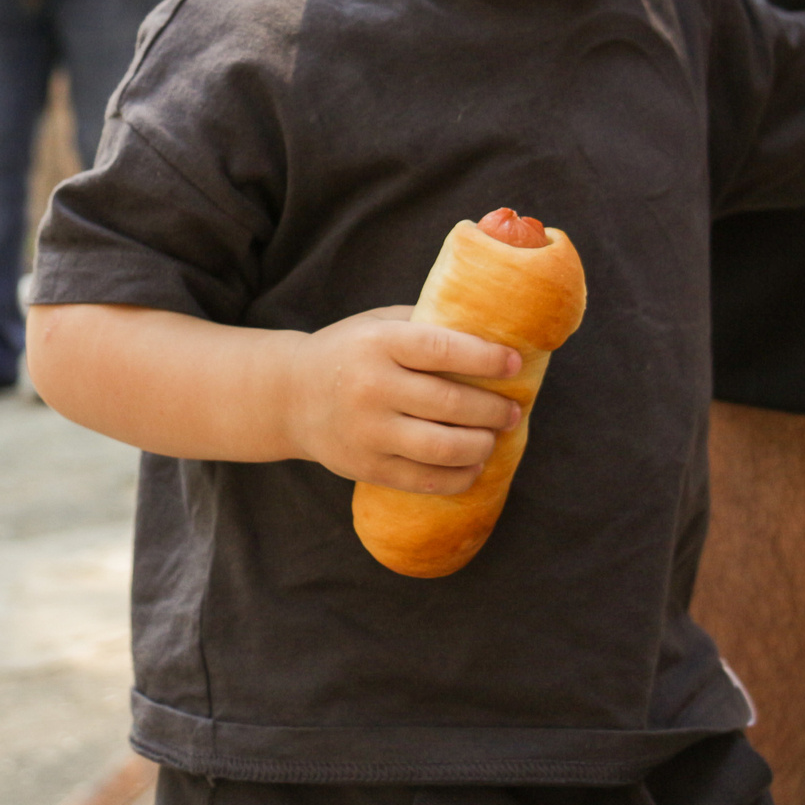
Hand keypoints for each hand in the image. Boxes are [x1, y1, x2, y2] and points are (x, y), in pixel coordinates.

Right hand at [281, 308, 523, 494]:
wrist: (289, 396)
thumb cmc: (350, 352)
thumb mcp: (379, 323)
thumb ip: (426, 325)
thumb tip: (492, 330)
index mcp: (379, 343)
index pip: (443, 349)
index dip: (486, 359)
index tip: (514, 365)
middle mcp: (372, 387)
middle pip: (450, 403)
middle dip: (494, 410)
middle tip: (512, 411)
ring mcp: (368, 432)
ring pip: (443, 448)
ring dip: (482, 445)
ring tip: (494, 438)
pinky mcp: (367, 467)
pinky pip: (425, 480)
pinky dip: (460, 476)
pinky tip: (474, 465)